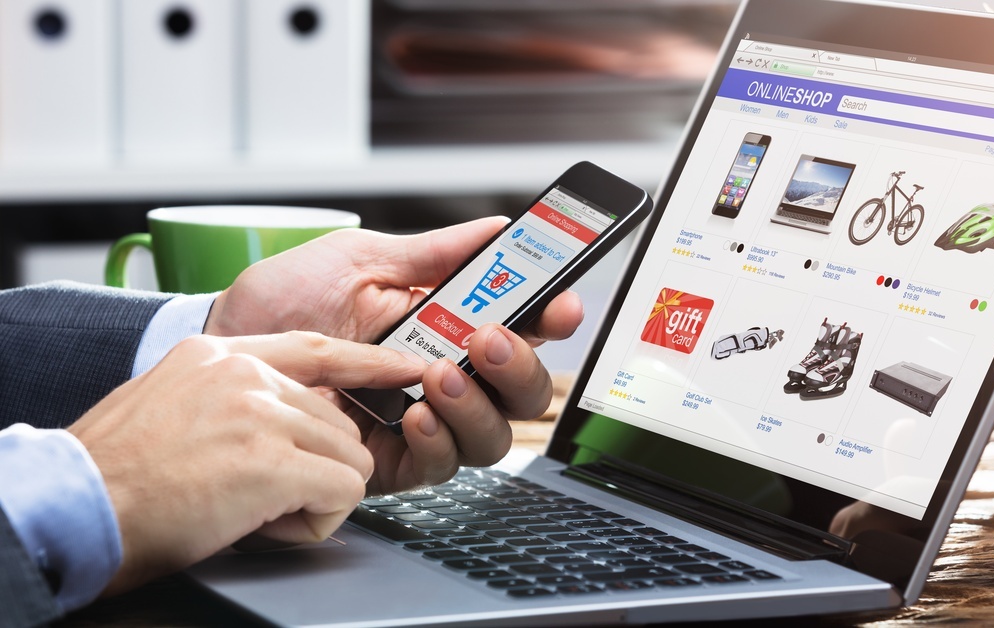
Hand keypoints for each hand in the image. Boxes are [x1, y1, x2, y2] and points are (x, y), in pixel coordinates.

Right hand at [68, 332, 422, 594]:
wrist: (74, 508)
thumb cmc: (117, 475)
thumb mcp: (170, 404)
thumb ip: (230, 398)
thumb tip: (286, 418)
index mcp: (218, 356)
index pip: (316, 348)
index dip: (368, 362)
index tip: (405, 366)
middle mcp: (243, 374)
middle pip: (337, 420)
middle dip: (315, 469)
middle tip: (264, 498)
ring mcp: (259, 414)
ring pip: (348, 456)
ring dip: (315, 496)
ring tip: (257, 512)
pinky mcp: (270, 462)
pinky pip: (343, 492)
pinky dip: (316, 521)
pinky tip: (267, 526)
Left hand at [205, 219, 584, 491]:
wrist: (225, 347)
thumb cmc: (285, 302)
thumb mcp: (360, 260)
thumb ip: (433, 253)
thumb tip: (497, 229)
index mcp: (447, 325)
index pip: (522, 328)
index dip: (552, 318)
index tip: (560, 304)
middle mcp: (445, 376)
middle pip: (523, 392)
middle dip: (522, 368)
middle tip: (491, 341)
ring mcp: (420, 421)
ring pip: (493, 435)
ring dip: (478, 406)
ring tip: (440, 376)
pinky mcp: (387, 461)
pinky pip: (439, 466)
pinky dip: (437, 441)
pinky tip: (414, 413)